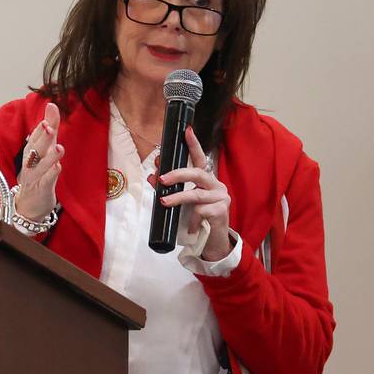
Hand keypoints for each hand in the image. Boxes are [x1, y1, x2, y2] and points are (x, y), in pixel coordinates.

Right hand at [14, 102, 62, 219]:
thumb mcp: (45, 148)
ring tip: (59, 147)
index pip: (34, 138)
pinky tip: (57, 168)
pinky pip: (46, 182)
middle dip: (42, 139)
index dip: (41, 129)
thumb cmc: (38, 173)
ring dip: (49, 157)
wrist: (30, 204)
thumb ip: (50, 128)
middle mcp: (30, 164)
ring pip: (40, 166)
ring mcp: (34, 177)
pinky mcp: (41, 190)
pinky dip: (50, 175)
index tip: (48, 118)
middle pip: (35, 150)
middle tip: (50, 128)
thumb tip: (52, 104)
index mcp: (30, 152)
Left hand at [159, 126, 232, 260]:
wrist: (212, 243)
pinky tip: (190, 226)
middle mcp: (216, 185)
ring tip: (164, 201)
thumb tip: (153, 176)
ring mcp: (221, 198)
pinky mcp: (221, 212)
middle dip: (178, 174)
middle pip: (198, 173)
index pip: (200, 159)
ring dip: (177, 198)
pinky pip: (200, 212)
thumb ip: (170, 189)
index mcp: (207, 181)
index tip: (187, 130)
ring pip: (196, 194)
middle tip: (162, 179)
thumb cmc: (197, 220)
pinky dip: (191, 219)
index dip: (194, 144)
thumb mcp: (181, 203)